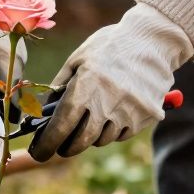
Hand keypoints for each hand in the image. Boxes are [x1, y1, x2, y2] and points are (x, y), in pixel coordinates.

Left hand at [29, 3, 193, 160]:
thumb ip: (60, 85)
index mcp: (86, 85)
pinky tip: (113, 112)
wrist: (152, 40)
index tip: (40, 153)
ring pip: (102, 139)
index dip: (48, 143)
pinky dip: (113, 130)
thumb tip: (46, 112)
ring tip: (92, 119)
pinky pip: (122, 134)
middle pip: (81, 140)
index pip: (61, 125)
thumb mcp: (79, 58)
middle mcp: (107, 102)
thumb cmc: (110, 46)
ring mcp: (128, 111)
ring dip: (92, 135)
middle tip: (62, 146)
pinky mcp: (146, 116)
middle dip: (68, 147)